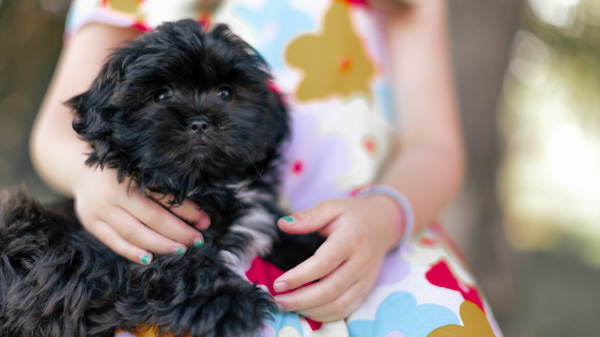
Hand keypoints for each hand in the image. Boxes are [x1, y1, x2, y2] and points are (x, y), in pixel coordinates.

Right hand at [72, 167, 209, 263]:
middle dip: (178, 232)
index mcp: (131, 175)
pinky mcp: (91, 223)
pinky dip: (132, 252)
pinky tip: (150, 258)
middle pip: (152, 217)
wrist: (80, 170)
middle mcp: (114, 192)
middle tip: (198, 241)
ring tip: (180, 250)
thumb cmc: (121, 173)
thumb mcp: (141, 174)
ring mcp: (100, 209)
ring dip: (160, 244)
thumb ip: (165, 191)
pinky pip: (114, 242)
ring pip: (134, 233)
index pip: (165, 197)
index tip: (205, 222)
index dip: (187, 211)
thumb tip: (198, 216)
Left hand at [272, 194, 402, 321]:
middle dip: (300, 300)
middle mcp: (360, 263)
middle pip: (329, 290)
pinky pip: (345, 310)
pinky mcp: (365, 290)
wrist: (383, 224)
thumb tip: (282, 224)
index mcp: (351, 240)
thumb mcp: (331, 207)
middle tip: (278, 301)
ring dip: (310, 310)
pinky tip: (305, 310)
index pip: (323, 264)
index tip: (278, 284)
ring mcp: (365, 280)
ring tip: (287, 306)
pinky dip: (324, 316)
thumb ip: (308, 217)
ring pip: (337, 305)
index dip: (299, 277)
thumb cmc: (352, 215)